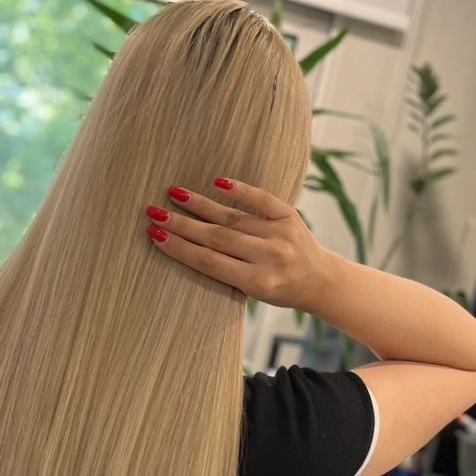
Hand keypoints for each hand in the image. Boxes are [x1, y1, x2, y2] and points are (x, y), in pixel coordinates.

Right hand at [145, 178, 333, 314]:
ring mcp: (281, 233)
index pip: (210, 262)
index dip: (181, 249)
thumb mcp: (253, 293)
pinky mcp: (289, 215)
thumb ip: (227, 272)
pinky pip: (261, 199)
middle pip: (217, 237)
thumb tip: (188, 245)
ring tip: (174, 193)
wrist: (320, 280)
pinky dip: (240, 190)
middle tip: (154, 212)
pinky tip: (217, 182)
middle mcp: (270, 256)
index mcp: (258, 282)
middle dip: (182, 224)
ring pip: (233, 217)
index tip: (156, 236)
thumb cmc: (280, 290)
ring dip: (200, 204)